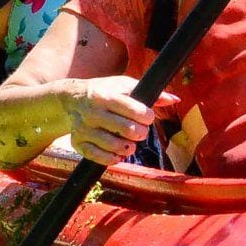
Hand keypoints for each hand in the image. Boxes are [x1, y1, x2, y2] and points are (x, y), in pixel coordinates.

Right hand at [64, 78, 178, 165]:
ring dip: (128, 148)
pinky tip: (119, 155)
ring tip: (131, 144)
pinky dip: (111, 159)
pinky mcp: (78, 142)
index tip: (148, 117)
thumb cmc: (105, 91)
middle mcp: (93, 112)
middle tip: (140, 132)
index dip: (146, 116)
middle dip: (140, 133)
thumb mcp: (124, 86)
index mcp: (106, 95)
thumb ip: (150, 94)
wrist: (71, 99)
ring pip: (112, 145)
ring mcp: (84, 128)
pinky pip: (97, 156)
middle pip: (125, 129)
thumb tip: (175, 99)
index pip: (132, 109)